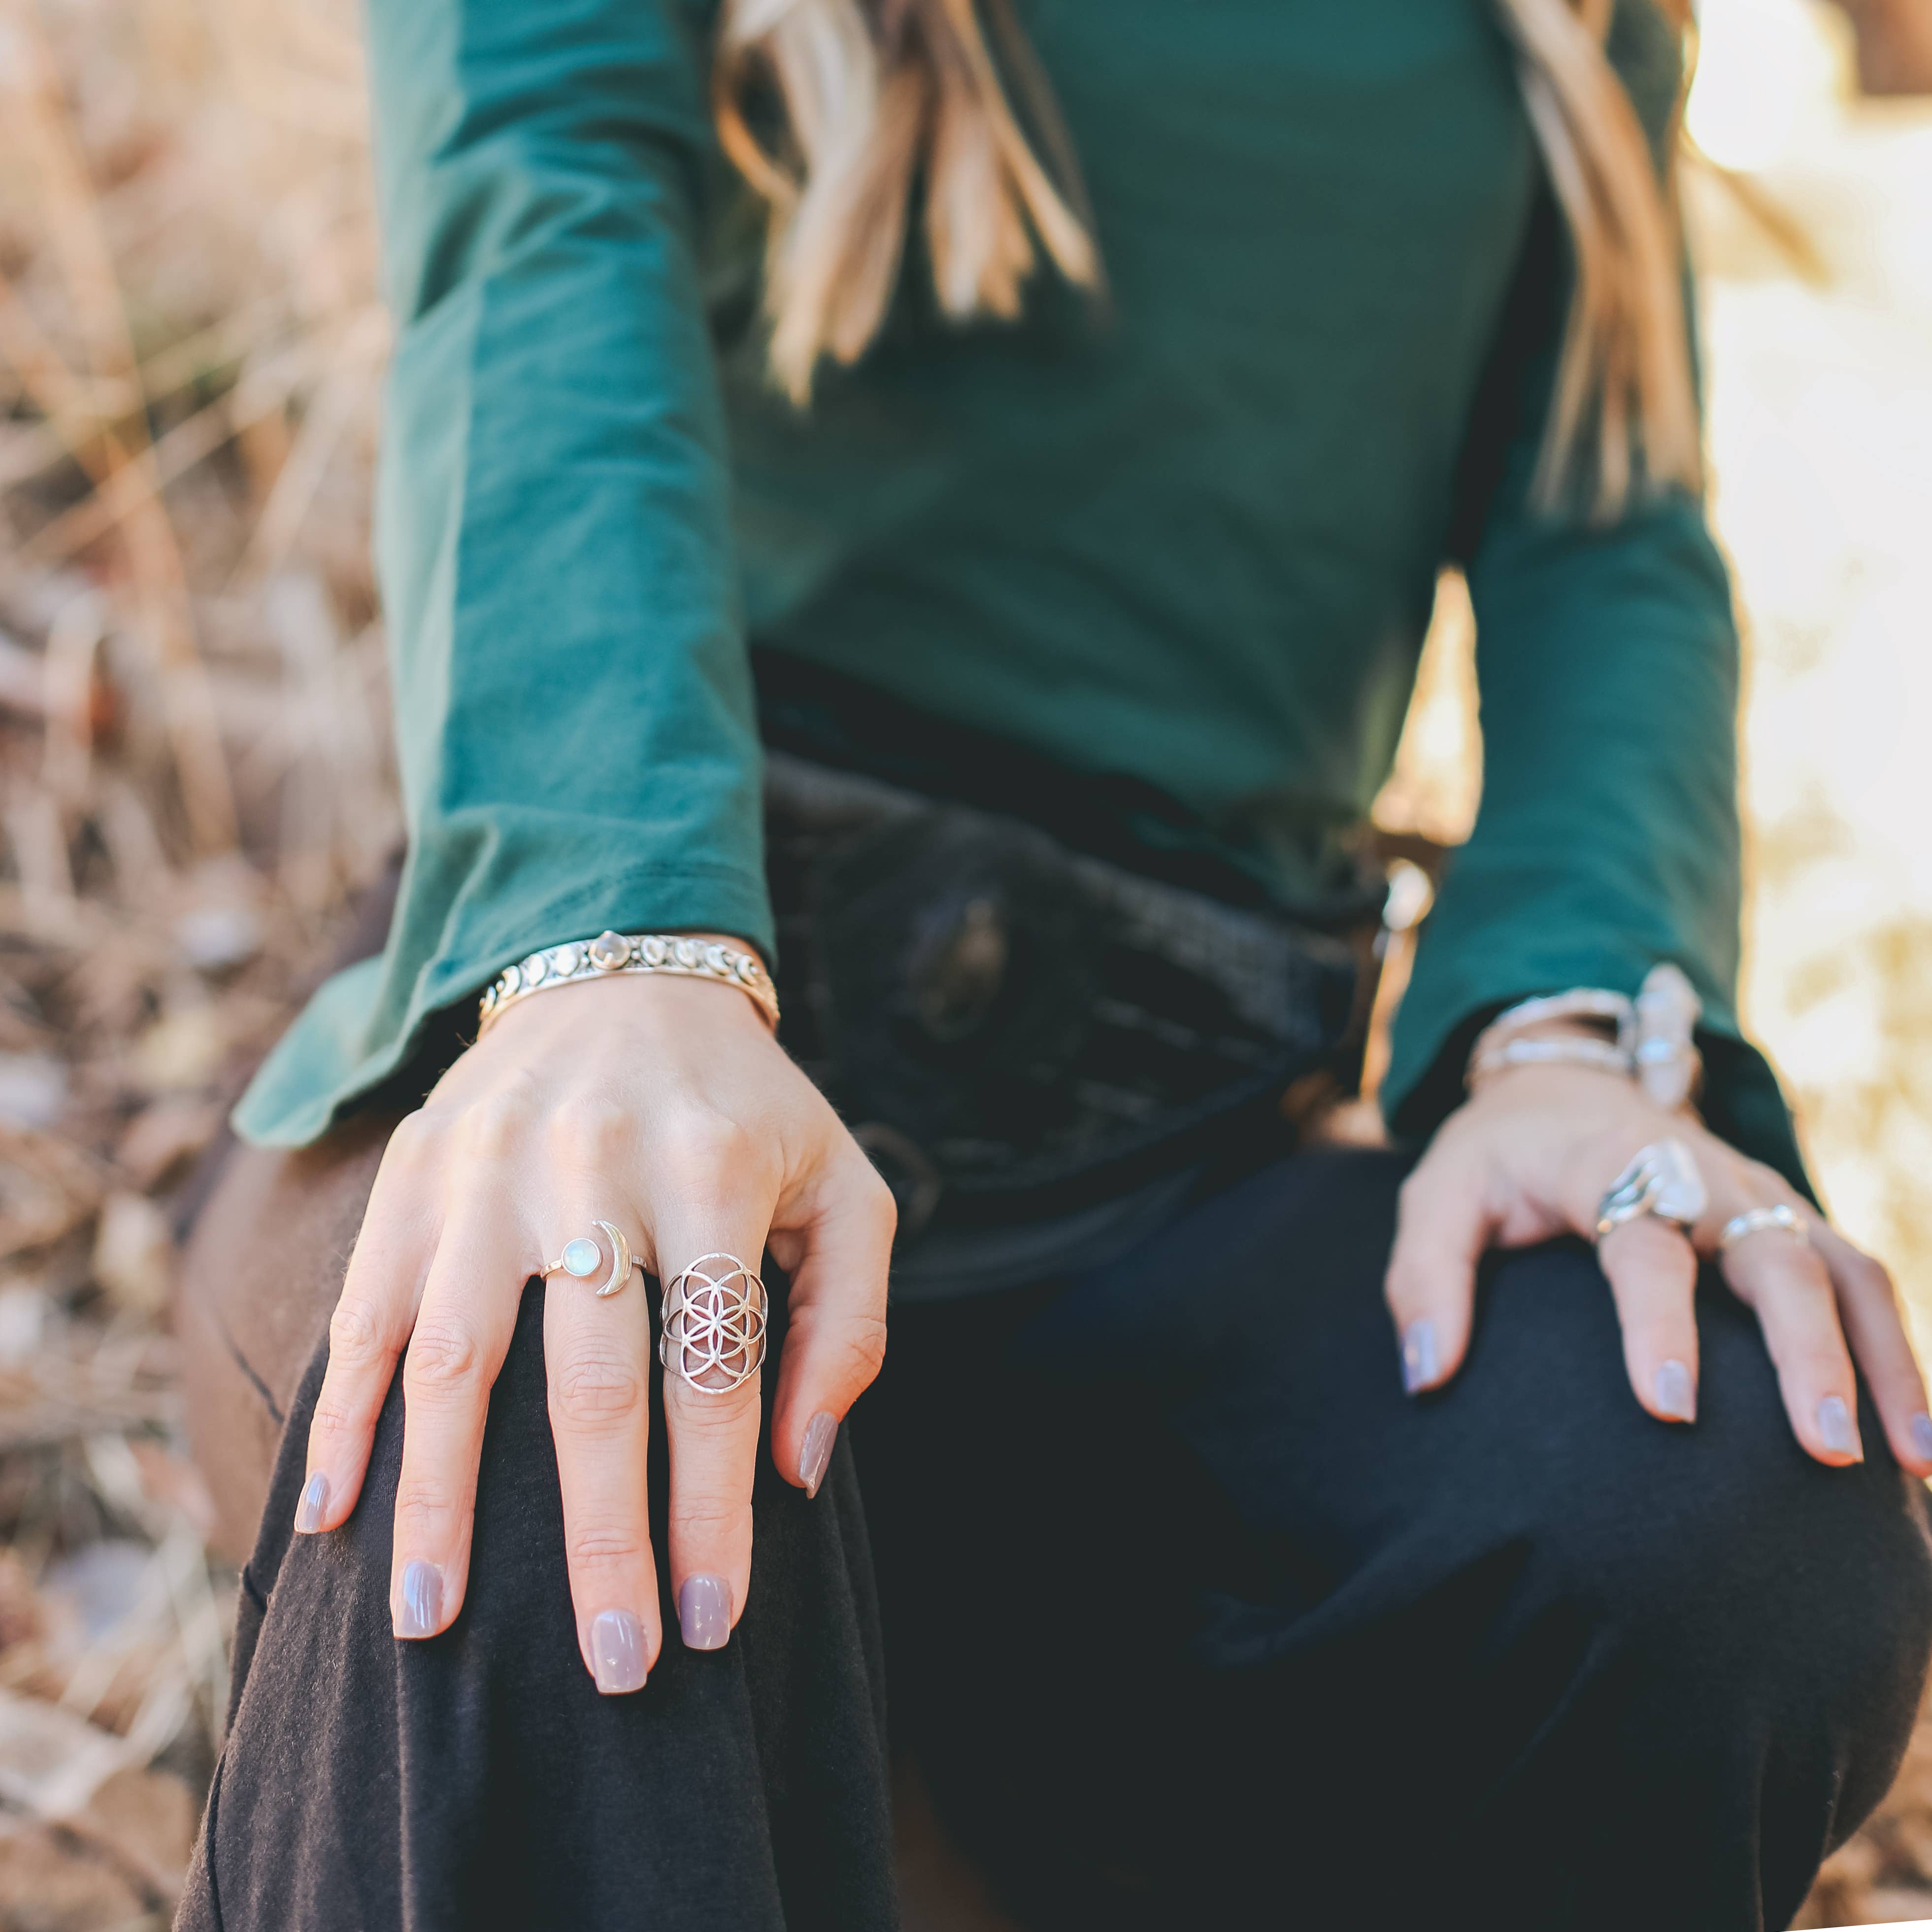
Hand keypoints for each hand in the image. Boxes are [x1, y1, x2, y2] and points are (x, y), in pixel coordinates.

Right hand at [291, 948, 894, 1690]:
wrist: (625, 973)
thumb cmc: (750, 1110)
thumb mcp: (843, 1189)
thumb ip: (849, 1326)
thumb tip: (796, 1472)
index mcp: (715, 1175)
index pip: (716, 1376)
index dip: (714, 1510)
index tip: (711, 1624)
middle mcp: (596, 1169)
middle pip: (591, 1388)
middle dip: (600, 1542)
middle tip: (610, 1667)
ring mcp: (489, 1170)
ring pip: (454, 1361)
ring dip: (439, 1505)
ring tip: (431, 1628)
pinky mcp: (416, 1171)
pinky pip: (366, 1309)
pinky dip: (347, 1416)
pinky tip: (334, 1516)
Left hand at [1385, 1048, 1931, 1472]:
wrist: (1563, 1081)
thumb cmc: (1498, 1155)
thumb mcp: (1438, 1192)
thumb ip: (1423, 1277)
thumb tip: (1424, 1376)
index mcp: (1612, 1163)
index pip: (1645, 1245)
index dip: (1658, 1325)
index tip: (1670, 1409)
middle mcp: (1704, 1175)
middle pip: (1775, 1258)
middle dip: (1808, 1353)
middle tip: (1825, 1449)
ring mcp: (1759, 1196)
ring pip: (1844, 1270)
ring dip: (1885, 1360)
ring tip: (1913, 1464)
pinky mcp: (1790, 1219)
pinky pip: (1862, 1280)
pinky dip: (1897, 1350)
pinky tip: (1916, 1437)